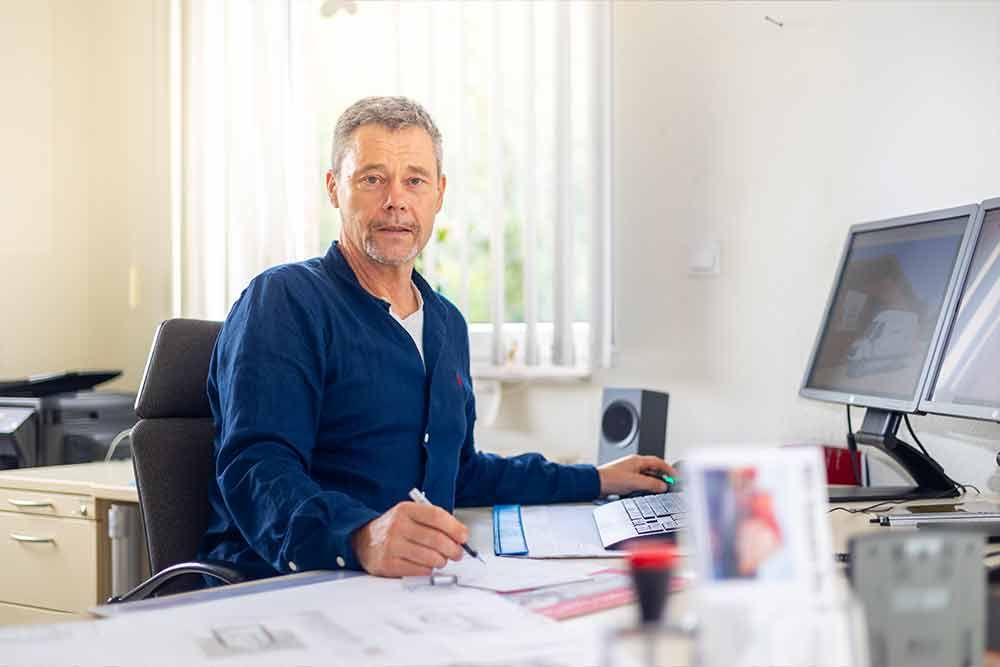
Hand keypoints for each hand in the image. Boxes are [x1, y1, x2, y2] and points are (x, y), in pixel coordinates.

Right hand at [350, 501, 468, 576]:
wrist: (364, 541)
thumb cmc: (394, 529)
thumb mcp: (410, 516)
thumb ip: (433, 522)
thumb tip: (460, 536)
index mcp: (405, 510)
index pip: (436, 516)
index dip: (455, 527)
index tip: (464, 536)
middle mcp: (397, 526)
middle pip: (436, 539)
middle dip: (453, 549)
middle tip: (457, 553)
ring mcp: (392, 546)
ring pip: (430, 557)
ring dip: (441, 561)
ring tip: (441, 559)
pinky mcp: (388, 564)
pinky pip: (419, 570)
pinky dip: (428, 570)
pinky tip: (427, 566)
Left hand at [597, 455, 677, 496]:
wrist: (595, 484)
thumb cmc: (610, 479)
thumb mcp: (635, 482)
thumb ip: (651, 483)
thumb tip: (663, 486)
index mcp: (637, 460)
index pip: (658, 462)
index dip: (669, 469)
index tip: (676, 477)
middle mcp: (634, 464)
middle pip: (654, 469)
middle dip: (663, 477)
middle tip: (670, 485)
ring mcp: (629, 472)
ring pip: (647, 476)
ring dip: (654, 483)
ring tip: (659, 491)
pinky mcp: (625, 480)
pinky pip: (640, 482)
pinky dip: (646, 487)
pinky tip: (646, 493)